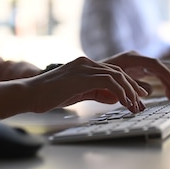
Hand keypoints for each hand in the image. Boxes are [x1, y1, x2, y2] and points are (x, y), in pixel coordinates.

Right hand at [29, 56, 158, 112]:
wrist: (29, 94)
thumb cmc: (48, 96)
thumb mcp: (76, 93)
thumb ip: (95, 92)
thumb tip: (113, 97)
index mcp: (84, 64)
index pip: (112, 71)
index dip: (127, 84)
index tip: (137, 96)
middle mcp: (86, 62)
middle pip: (118, 72)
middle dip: (133, 88)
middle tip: (141, 103)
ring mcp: (84, 67)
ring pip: (117, 76)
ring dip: (129, 92)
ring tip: (135, 106)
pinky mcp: (82, 76)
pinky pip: (109, 82)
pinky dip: (120, 93)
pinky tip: (125, 103)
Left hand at [102, 51, 169, 99]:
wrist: (89, 73)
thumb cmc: (98, 76)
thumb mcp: (111, 81)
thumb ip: (127, 86)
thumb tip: (143, 94)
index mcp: (129, 58)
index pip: (153, 63)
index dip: (165, 73)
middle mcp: (136, 59)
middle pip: (158, 68)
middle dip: (168, 81)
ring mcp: (138, 64)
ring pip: (157, 73)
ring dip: (166, 84)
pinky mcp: (139, 71)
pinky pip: (154, 76)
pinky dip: (161, 85)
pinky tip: (168, 95)